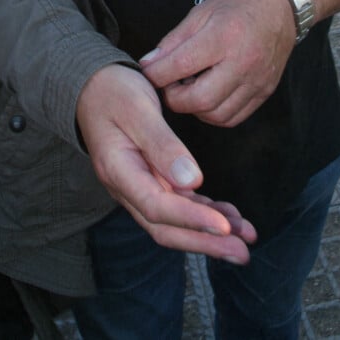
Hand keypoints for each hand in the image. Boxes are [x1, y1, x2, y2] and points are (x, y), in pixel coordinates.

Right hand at [76, 64, 256, 262]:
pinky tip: (229, 216)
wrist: (94, 87)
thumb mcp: (138, 110)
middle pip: (166, 227)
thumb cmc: (114, 93)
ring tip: (245, 236)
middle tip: (242, 253)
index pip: (157, 207)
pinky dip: (205, 212)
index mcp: (119, 171)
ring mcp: (140, 186)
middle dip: (205, 242)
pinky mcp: (152, 180)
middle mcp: (129, 187)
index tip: (224, 227)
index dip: (192, 220)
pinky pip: (180, 204)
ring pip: (176, 221)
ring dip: (210, 232)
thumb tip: (192, 182)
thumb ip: (162, 145)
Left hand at [140, 0, 295, 126]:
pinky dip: (214, 113)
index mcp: (223, 36)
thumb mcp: (201, 12)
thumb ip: (174, 41)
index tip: (148, 72)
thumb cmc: (240, 4)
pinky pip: (234, 117)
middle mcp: (243, 62)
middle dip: (174, 98)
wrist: (283, 7)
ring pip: (216, 115)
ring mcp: (256, 81)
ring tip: (190, 89)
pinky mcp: (264, 91)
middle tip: (169, 85)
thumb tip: (148, 64)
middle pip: (199, 100)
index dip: (155, 75)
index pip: (180, 66)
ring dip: (194, 108)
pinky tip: (209, 96)